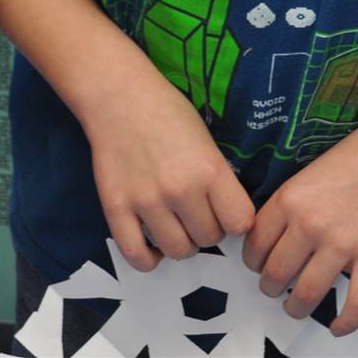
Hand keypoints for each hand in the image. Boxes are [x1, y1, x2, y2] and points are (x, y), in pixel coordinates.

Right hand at [79, 73, 252, 271]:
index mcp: (210, 170)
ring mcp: (147, 202)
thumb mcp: (207, 140)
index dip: (235, 221)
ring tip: (176, 225)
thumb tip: (229, 218)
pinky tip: (153, 246)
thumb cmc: (168, 112)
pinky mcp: (116, 209)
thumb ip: (218, 179)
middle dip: (208, 229)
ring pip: (178, 251)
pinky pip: (136, 255)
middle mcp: (181, 190)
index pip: (240, 223)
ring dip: (182, 243)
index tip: (227, 212)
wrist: (119, 97)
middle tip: (197, 213)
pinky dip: (149, 259)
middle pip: (210, 239)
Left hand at [243, 120, 357, 334]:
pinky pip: (355, 304)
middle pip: (275, 276)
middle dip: (271, 288)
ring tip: (296, 307)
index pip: (254, 247)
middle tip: (275, 289)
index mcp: (288, 201)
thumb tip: (269, 242)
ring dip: (296, 308)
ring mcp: (343, 245)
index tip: (260, 266)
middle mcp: (310, 225)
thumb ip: (287, 207)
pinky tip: (337, 327)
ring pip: (306, 295)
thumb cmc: (354, 157)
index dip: (253, 263)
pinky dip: (344, 323)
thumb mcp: (306, 175)